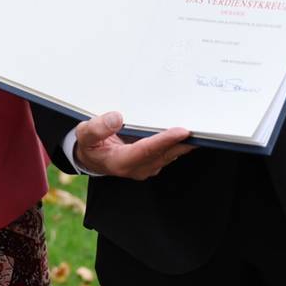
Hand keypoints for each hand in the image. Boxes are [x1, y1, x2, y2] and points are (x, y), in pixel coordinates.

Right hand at [74, 112, 192, 179]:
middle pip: (164, 154)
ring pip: (169, 155)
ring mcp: (146, 167)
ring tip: (199, 131)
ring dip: (184, 144)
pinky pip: (168, 154)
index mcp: (121, 161)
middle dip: (183, 143)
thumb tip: (117, 118)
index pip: (147, 150)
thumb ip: (98, 128)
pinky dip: (178, 144)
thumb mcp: (85, 134)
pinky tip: (186, 136)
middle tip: (201, 130)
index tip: (181, 131)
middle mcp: (137, 168)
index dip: (165, 140)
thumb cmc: (89, 145)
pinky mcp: (152, 163)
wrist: (90, 158)